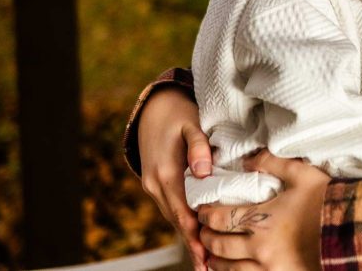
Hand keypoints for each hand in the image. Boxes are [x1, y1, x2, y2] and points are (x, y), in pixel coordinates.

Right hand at [137, 87, 212, 270]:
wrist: (153, 107)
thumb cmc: (178, 113)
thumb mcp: (190, 124)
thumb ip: (198, 146)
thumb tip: (205, 172)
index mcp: (165, 173)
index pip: (181, 211)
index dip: (194, 234)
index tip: (205, 253)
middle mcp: (155, 184)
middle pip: (177, 221)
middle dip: (192, 245)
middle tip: (208, 268)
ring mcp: (153, 186)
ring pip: (173, 217)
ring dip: (188, 237)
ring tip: (205, 262)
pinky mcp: (157, 184)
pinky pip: (171, 208)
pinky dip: (183, 223)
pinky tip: (195, 236)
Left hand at [198, 151, 329, 270]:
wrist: (353, 231)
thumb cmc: (327, 202)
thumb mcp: (302, 174)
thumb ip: (272, 162)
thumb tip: (247, 160)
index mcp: (262, 221)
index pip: (220, 218)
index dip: (205, 214)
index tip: (201, 210)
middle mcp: (260, 249)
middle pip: (219, 245)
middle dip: (206, 237)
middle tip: (202, 230)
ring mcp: (269, 269)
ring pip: (229, 269)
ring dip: (216, 259)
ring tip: (212, 252)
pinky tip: (232, 269)